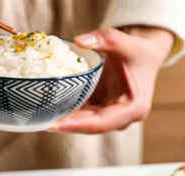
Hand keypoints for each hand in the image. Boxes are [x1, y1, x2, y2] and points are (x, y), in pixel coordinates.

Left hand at [51, 27, 173, 133]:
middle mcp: (122, 119)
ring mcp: (112, 118)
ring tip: (40, 117)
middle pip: (89, 127)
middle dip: (65, 125)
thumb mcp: (125, 42)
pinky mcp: (102, 113)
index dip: (77, 126)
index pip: (100, 123)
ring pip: (84, 124)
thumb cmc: (138, 52)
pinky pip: (83, 115)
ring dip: (63, 120)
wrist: (144, 57)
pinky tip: (48, 108)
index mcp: (133, 109)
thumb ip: (105, 38)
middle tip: (40, 121)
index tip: (55, 125)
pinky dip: (67, 112)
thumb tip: (79, 41)